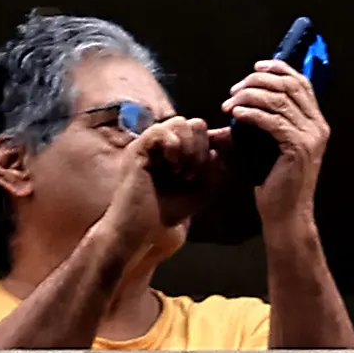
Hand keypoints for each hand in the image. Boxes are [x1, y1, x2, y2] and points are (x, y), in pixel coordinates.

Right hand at [101, 111, 224, 259]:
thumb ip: (213, 171)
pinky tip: (171, 167)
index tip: (205, 169)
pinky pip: (160, 130)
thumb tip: (216, 151)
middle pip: (193, 123)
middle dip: (200, 148)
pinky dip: (173, 147)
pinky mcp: (137, 148)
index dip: (210, 145)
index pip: (200, 131)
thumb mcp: (199, 192)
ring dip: (188, 149)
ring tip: (180, 173)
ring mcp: (149, 144)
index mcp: (177, 151)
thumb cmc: (164, 213)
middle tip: (190, 174)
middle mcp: (162, 144)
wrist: (138, 230)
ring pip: (180, 122)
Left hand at [221, 58, 328, 231]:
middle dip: (259, 81)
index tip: (256, 67)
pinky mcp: (298, 148)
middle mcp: (317, 126)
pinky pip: (272, 121)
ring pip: (279, 101)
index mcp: (315, 122)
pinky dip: (252, 113)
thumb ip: (260, 125)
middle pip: (289, 87)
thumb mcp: (268, 147)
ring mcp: (310, 137)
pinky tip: (236, 114)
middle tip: (234, 89)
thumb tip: (230, 111)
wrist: (285, 214)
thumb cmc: (275, 182)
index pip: (301, 83)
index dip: (279, 69)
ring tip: (229, 103)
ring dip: (250, 96)